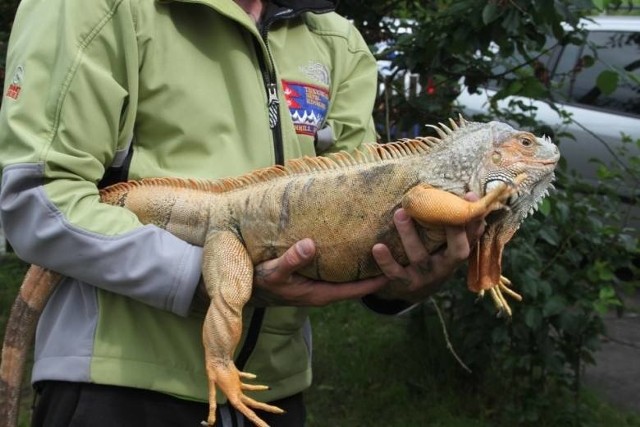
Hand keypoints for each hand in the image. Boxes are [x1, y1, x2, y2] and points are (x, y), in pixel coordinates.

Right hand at [250, 238, 387, 306]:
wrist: (248, 289)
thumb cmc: (261, 281)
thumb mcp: (274, 271)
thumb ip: (291, 259)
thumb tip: (310, 245)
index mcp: (321, 293)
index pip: (357, 290)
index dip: (378, 280)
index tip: (398, 266)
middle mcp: (325, 291)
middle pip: (359, 284)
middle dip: (378, 271)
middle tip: (401, 252)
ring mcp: (321, 286)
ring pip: (350, 278)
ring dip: (366, 265)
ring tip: (386, 246)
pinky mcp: (315, 279)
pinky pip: (340, 272)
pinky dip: (351, 261)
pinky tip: (358, 246)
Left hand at [371, 192, 484, 303]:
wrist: (413, 292)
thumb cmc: (434, 259)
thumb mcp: (448, 247)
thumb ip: (459, 227)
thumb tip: (472, 197)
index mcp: (457, 255)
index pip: (472, 237)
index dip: (474, 219)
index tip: (471, 196)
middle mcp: (445, 267)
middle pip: (456, 251)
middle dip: (453, 230)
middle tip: (441, 205)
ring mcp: (425, 276)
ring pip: (420, 257)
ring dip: (409, 235)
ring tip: (399, 213)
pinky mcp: (405, 283)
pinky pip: (395, 273)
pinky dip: (386, 261)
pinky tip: (377, 247)